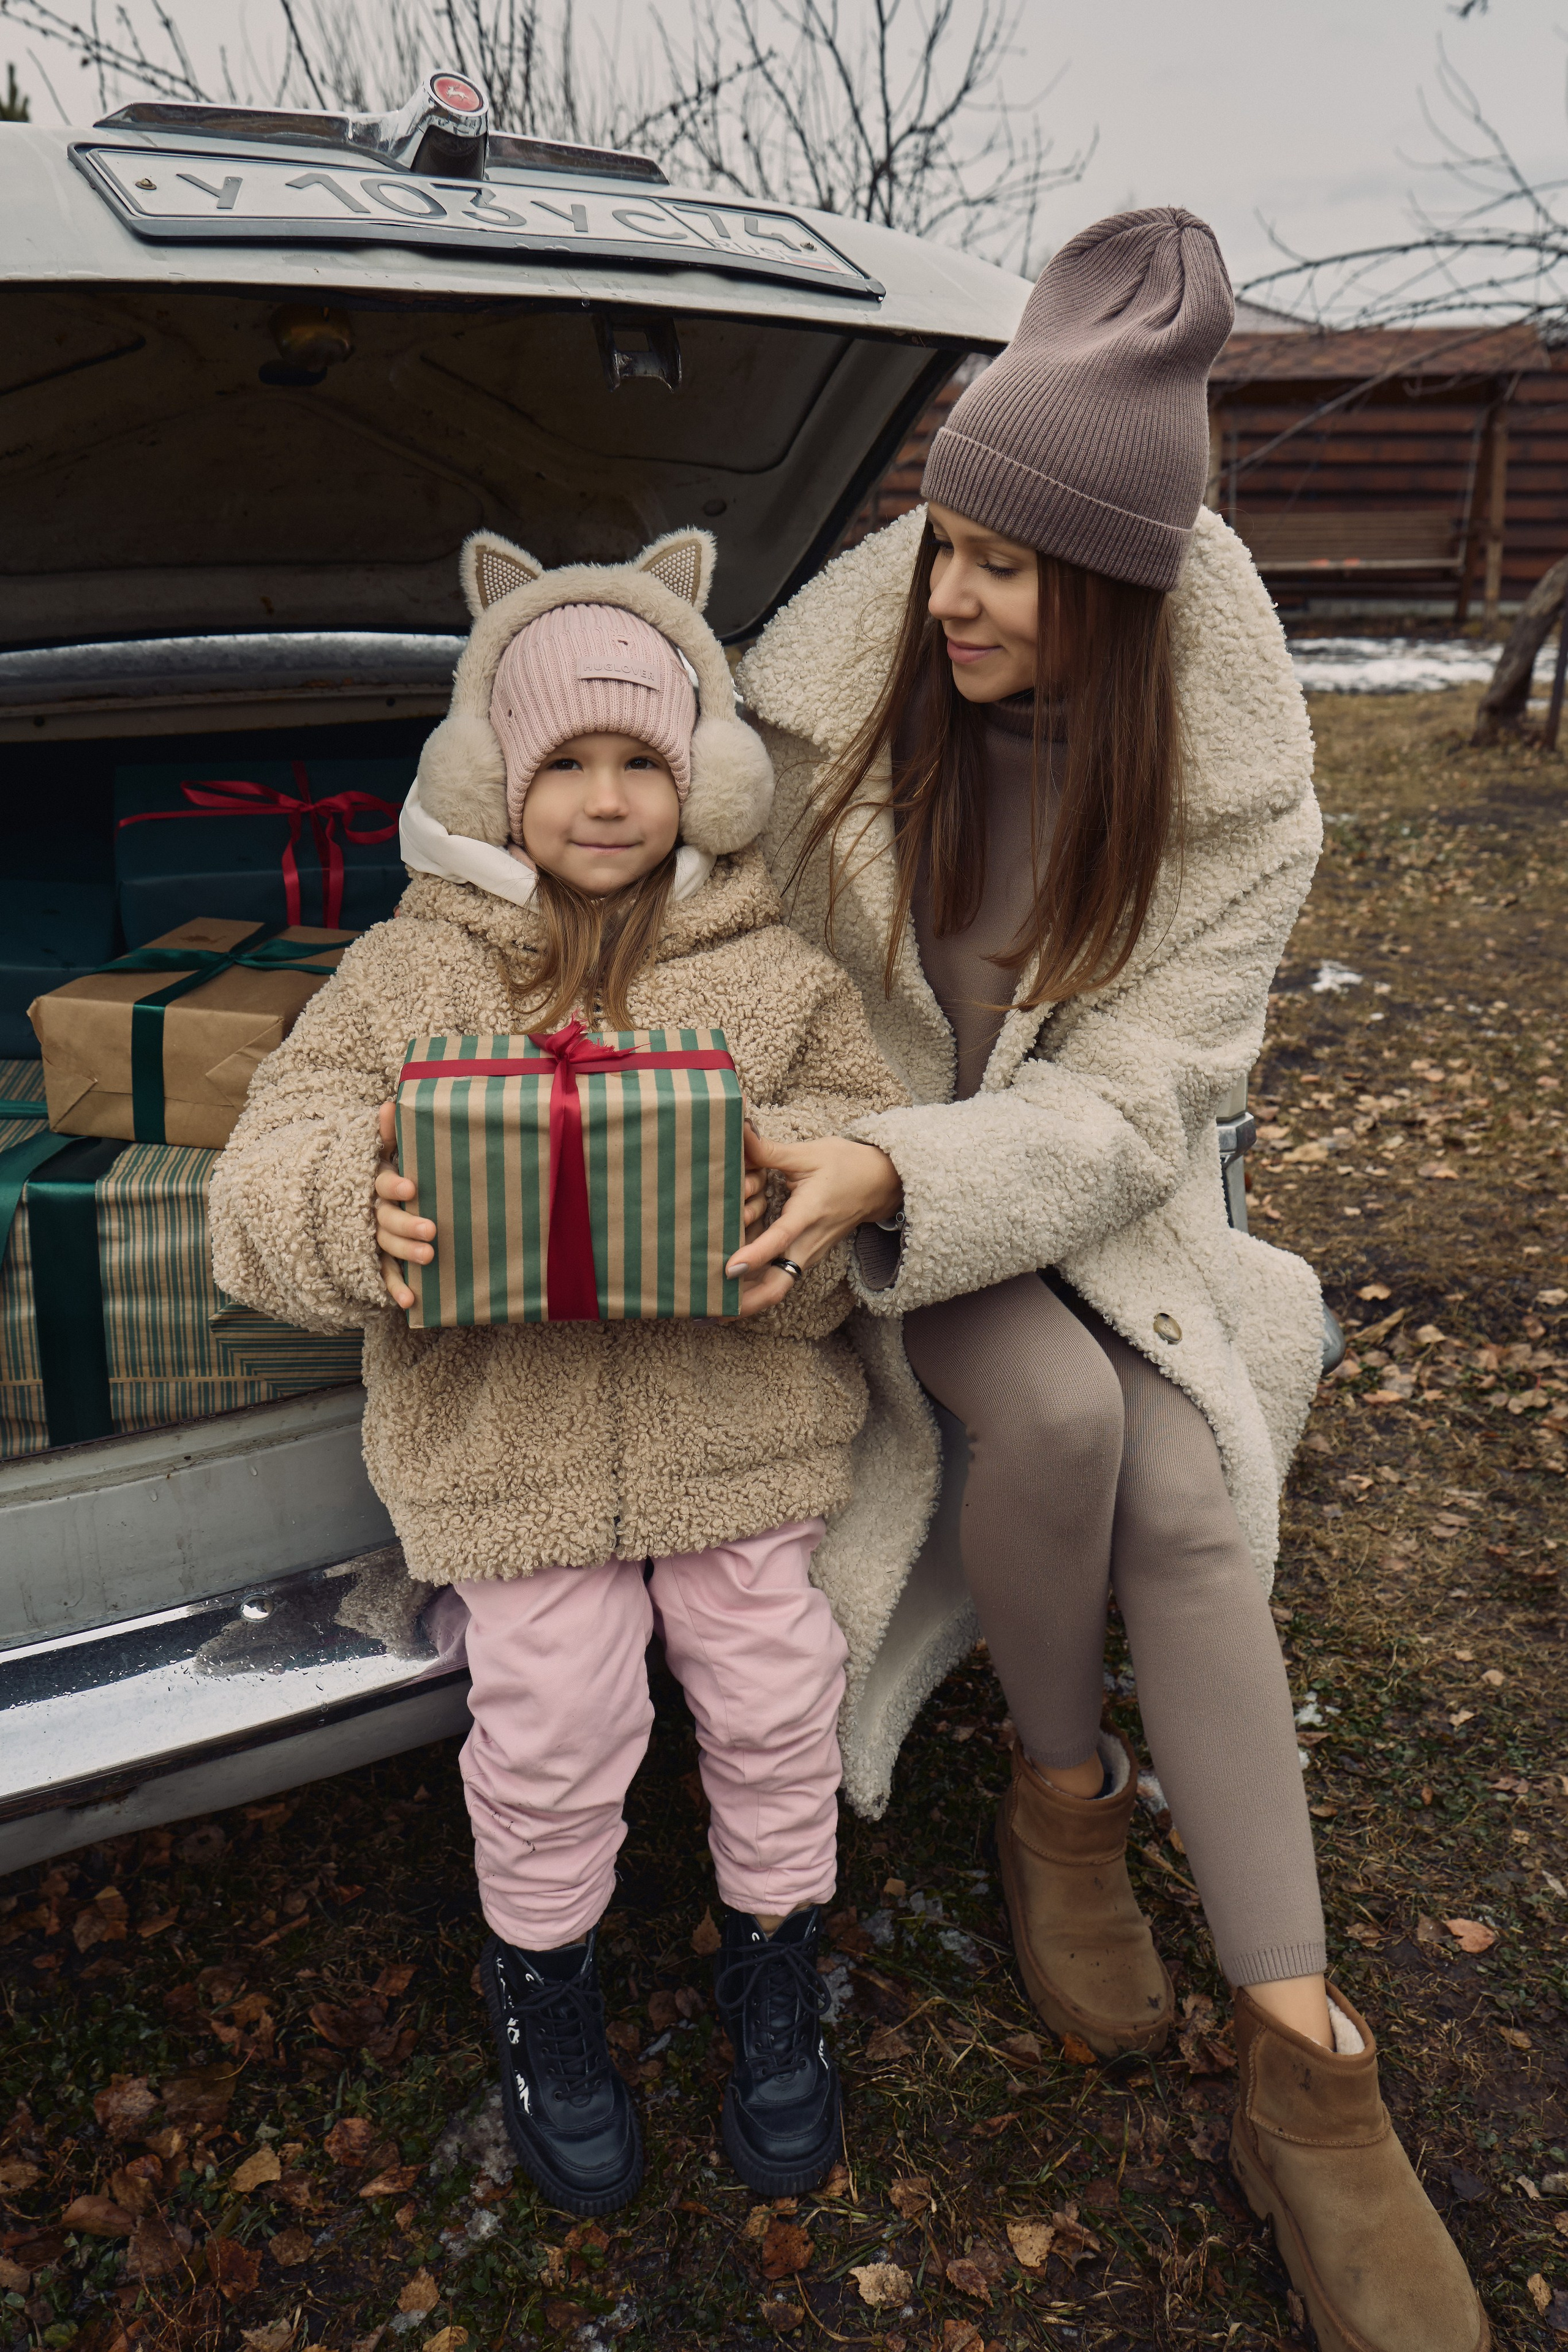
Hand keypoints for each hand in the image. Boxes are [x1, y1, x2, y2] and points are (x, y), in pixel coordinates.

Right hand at [374, 1100, 434, 1309]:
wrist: (345, 1194)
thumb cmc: (382, 1169)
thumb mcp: (381, 1148)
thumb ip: (389, 1132)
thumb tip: (390, 1104)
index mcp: (374, 1181)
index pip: (381, 1182)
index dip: (395, 1185)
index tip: (412, 1187)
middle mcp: (369, 1210)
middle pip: (385, 1218)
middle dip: (406, 1225)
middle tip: (432, 1230)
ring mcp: (371, 1236)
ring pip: (385, 1246)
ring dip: (405, 1254)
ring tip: (429, 1259)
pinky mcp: (375, 1259)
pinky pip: (383, 1275)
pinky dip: (395, 1288)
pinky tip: (411, 1302)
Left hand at [727, 1128, 901, 1318]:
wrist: (881, 1183)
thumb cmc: (845, 1165)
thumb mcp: (808, 1154)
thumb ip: (768, 1150)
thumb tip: (739, 1132)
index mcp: (809, 1213)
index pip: (780, 1240)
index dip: (754, 1256)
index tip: (729, 1269)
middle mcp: (810, 1241)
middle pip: (780, 1284)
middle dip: (748, 1302)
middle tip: (713, 1310)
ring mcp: (810, 1252)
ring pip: (779, 1285)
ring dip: (749, 1298)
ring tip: (713, 1306)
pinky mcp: (807, 1255)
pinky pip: (782, 1277)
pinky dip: (758, 1286)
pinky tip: (733, 1289)